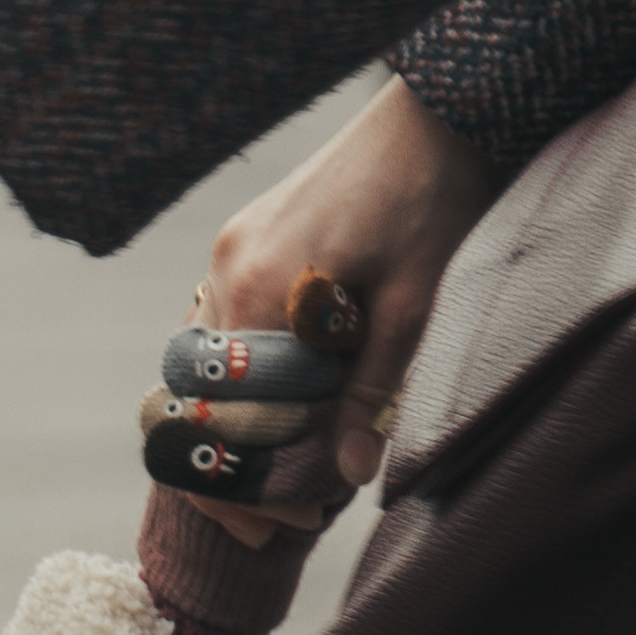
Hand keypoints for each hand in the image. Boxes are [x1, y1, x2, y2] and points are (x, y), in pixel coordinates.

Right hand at [186, 75, 502, 547]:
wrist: (439, 114)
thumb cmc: (435, 203)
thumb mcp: (415, 306)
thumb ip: (368, 390)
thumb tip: (344, 474)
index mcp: (259, 287)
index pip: (225, 411)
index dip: (252, 476)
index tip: (293, 520)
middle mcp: (226, 268)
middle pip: (196, 395)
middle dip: (233, 461)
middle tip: (285, 516)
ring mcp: (228, 250)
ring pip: (204, 363)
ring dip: (237, 419)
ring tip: (287, 469)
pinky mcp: (244, 239)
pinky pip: (220, 322)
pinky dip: (242, 374)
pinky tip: (284, 402)